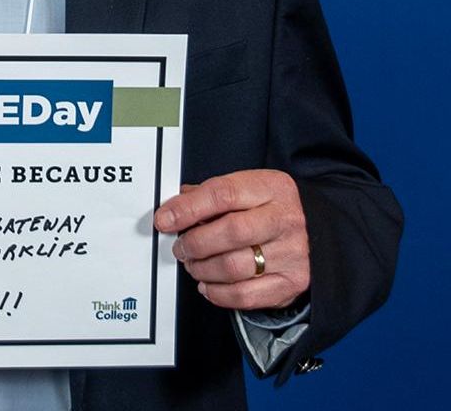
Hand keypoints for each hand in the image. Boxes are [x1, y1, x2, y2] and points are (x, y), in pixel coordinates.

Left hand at [153, 169, 308, 309]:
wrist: (320, 230)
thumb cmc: (272, 208)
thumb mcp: (247, 188)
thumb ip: (210, 195)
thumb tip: (173, 208)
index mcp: (271, 188)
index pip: (222, 194)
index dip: (187, 208)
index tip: (164, 219)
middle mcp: (285, 219)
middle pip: (228, 232)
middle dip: (193, 242)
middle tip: (180, 247)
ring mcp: (291, 253)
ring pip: (234, 267)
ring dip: (202, 269)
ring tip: (193, 264)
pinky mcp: (292, 282)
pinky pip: (245, 295)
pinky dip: (218, 293)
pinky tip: (208, 285)